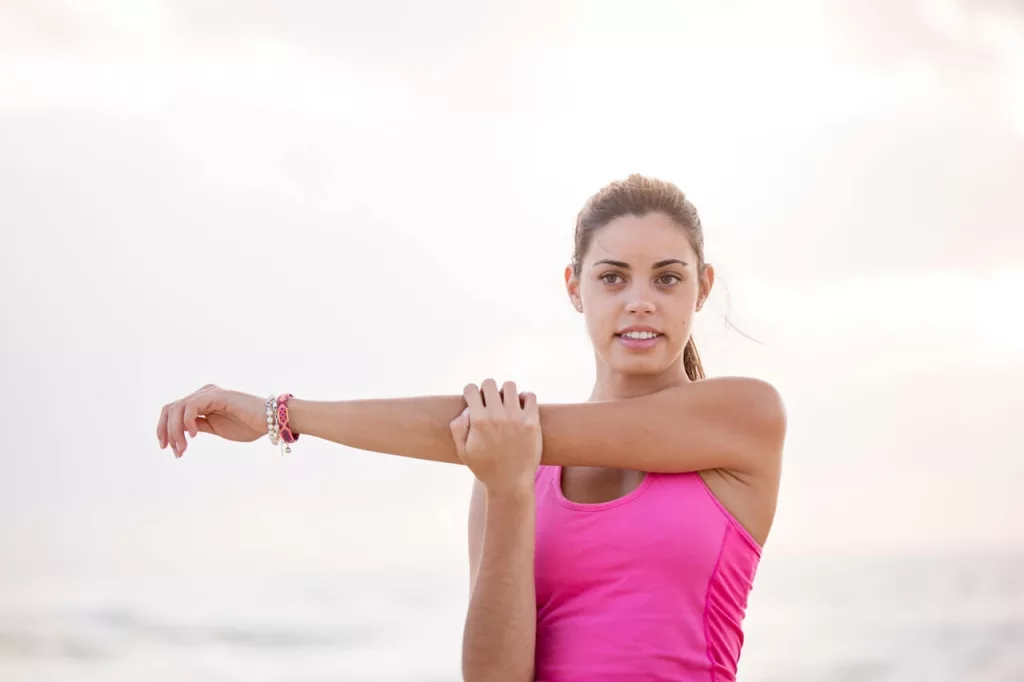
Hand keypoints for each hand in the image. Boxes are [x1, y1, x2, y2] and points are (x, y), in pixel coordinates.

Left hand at [156, 384, 266, 457]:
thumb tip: (179, 433)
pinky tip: (195, 435)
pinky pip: (191, 406)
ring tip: (183, 448)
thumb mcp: (216, 428)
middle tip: (175, 452)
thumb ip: (198, 426)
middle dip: (167, 432)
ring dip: (175, 431)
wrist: (270, 421)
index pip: (173, 411)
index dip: (164, 429)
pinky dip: (187, 422)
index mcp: (202, 401)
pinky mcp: (216, 395)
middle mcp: (202, 394)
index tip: (166, 448)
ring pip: (177, 408)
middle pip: (170, 409)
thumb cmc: (248, 425)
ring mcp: (208, 393)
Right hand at [449, 379, 541, 493]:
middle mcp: (496, 416)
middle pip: (489, 383)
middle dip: (487, 389)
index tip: (475, 400)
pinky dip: (525, 398)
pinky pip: (530, 396)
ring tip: (507, 403)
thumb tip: (466, 410)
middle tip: (490, 402)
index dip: (471, 392)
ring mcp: (516, 418)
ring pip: (510, 385)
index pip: (471, 389)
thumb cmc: (485, 468)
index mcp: (478, 421)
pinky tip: (521, 407)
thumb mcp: (463, 451)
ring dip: (506, 392)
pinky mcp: (532, 422)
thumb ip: (458, 428)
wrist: (510, 483)